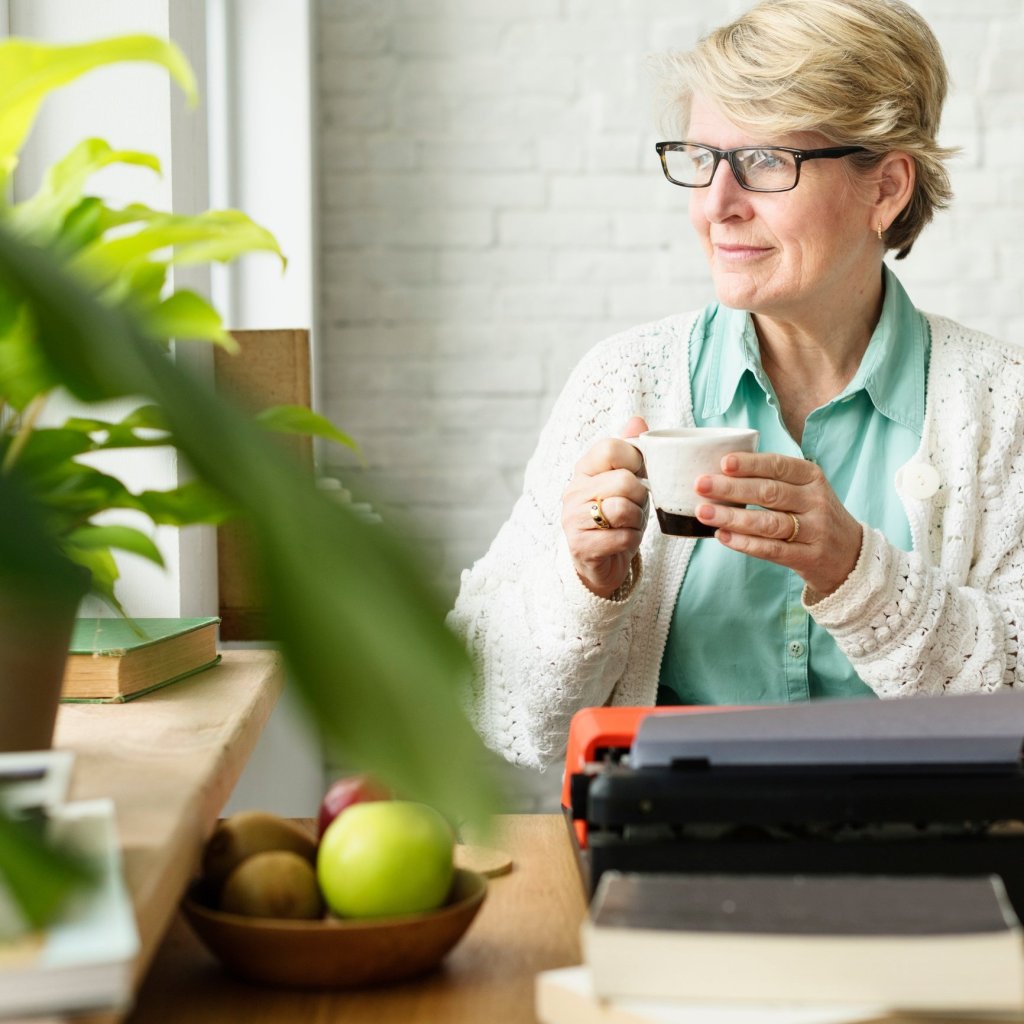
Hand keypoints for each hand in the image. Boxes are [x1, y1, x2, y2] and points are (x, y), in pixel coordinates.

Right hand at [562, 417, 649, 598]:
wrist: (599, 562)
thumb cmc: (615, 518)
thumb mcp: (626, 481)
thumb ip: (630, 450)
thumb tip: (637, 420)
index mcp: (583, 469)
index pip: (612, 447)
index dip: (635, 460)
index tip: (636, 474)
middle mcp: (573, 490)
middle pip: (625, 481)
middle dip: (641, 497)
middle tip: (634, 507)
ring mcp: (573, 519)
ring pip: (624, 509)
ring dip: (636, 520)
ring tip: (627, 524)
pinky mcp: (581, 546)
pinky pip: (624, 536)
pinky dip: (631, 540)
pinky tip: (621, 541)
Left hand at [693, 451, 862, 596]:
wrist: (850, 555)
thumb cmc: (813, 516)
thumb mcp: (804, 490)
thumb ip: (772, 480)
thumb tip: (720, 472)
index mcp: (812, 477)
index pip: (778, 466)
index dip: (750, 464)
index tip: (723, 462)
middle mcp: (815, 501)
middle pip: (769, 492)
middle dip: (731, 488)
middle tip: (700, 485)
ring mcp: (814, 530)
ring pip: (768, 522)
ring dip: (732, 517)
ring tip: (703, 513)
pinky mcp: (808, 557)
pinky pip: (772, 549)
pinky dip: (745, 543)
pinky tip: (723, 536)